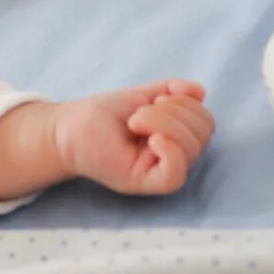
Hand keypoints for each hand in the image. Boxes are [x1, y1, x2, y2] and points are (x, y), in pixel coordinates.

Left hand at [51, 79, 214, 194]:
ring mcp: (159, 170)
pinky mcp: (145, 182)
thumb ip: (171, 91)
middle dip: (173, 112)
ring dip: (163, 123)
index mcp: (177, 137)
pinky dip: (170, 152)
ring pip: (191, 150)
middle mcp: (174, 156)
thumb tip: (199, 91)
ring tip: (134, 122)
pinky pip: (175, 175)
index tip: (155, 99)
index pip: (205, 122)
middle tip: (139, 113)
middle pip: (202, 133)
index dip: (187, 104)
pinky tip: (152, 139)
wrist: (68, 128)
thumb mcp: (141, 96)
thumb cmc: (102, 115)